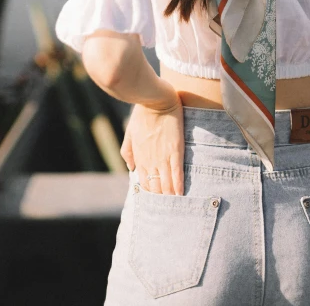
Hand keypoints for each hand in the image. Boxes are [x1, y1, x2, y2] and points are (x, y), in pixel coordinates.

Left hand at [120, 79, 184, 195]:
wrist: (154, 99)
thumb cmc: (142, 113)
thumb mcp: (130, 133)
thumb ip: (128, 152)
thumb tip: (132, 170)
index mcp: (140, 157)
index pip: (145, 182)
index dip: (151, 193)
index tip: (157, 201)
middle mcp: (150, 160)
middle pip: (156, 186)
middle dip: (161, 198)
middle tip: (168, 209)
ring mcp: (163, 156)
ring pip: (167, 182)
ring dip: (170, 195)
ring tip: (175, 206)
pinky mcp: (175, 149)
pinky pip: (177, 171)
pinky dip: (179, 184)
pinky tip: (181, 194)